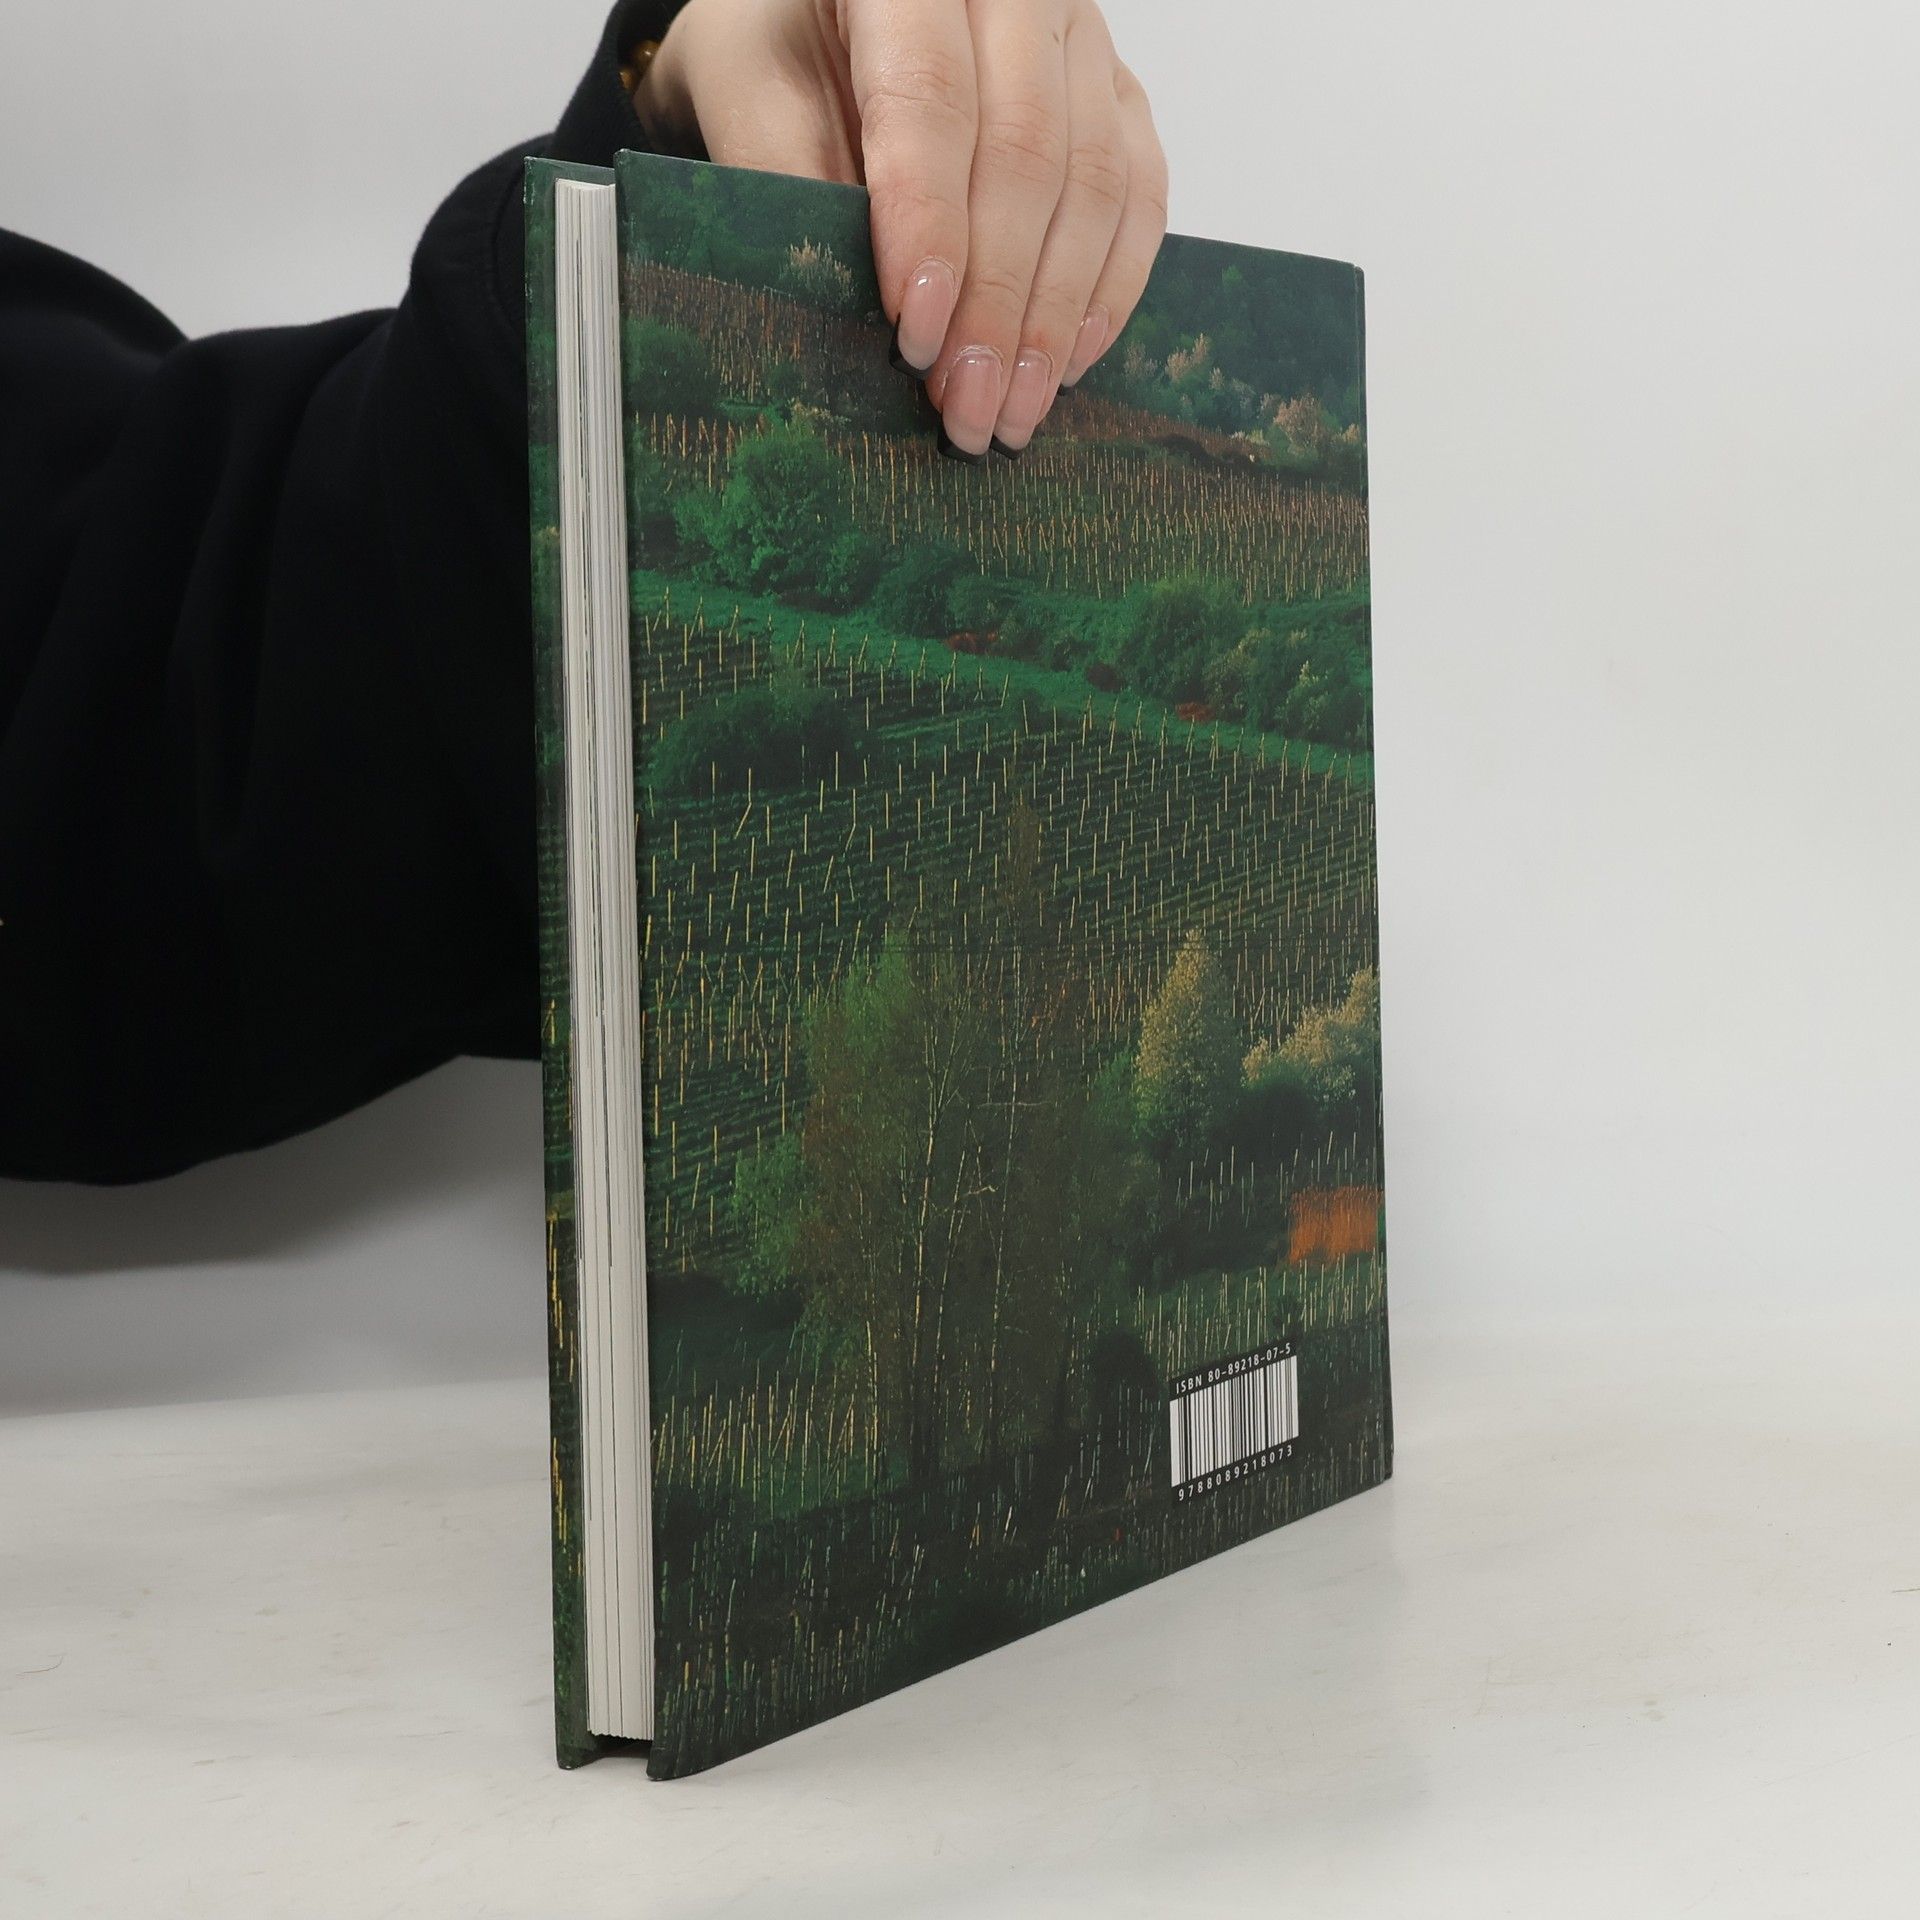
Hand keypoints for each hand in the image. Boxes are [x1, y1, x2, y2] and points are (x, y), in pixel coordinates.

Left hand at [635, 0, 1167, 457]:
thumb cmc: (784, 50)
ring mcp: (1081, 38)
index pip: (932, 99)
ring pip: (1093, 185)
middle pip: (1027, 154)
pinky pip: (1139, 197)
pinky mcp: (1118, 94)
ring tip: (1012, 413)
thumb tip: (849, 321)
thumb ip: (792, 189)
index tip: (915, 335)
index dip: (930, 227)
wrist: (826, 15)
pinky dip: (1107, 292)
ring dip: (1054, 319)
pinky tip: (1068, 365)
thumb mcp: (753, 99)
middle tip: (966, 408)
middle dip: (997, 303)